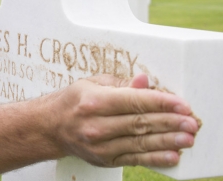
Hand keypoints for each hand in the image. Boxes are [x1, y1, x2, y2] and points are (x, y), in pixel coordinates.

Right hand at [49, 74, 198, 167]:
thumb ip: (122, 84)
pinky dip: (155, 158)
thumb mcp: (92, 84)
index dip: (160, 102)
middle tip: (190, 122)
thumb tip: (145, 81)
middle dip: (169, 122)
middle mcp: (96, 124)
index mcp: (94, 101)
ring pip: (140, 142)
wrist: (50, 127)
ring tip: (187, 138)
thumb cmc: (74, 101)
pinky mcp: (105, 159)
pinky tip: (172, 155)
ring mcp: (100, 144)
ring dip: (167, 141)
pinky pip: (135, 159)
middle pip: (140, 123)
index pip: (133, 101)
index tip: (181, 104)